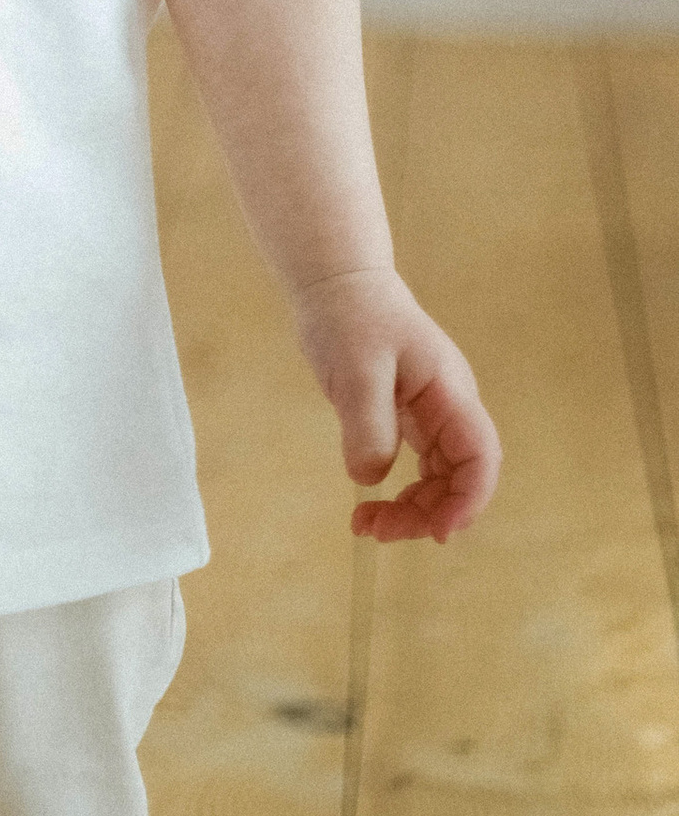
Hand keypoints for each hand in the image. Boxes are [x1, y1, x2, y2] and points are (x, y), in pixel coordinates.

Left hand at [292, 266, 501, 542]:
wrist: (337, 284)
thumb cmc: (351, 318)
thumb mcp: (356, 369)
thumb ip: (367, 423)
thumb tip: (370, 478)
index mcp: (449, 393)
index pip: (479, 456)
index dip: (467, 499)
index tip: (439, 532)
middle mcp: (449, 408)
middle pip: (460, 477)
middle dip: (428, 513)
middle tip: (376, 531)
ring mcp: (431, 415)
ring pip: (438, 478)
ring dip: (412, 509)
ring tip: (365, 526)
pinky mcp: (407, 419)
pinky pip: (416, 467)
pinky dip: (397, 491)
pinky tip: (368, 506)